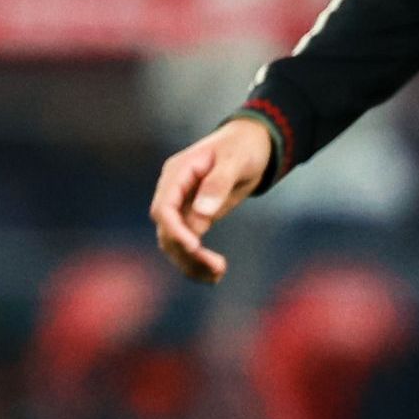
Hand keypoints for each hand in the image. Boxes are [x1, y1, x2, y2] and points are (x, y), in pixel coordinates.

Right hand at [148, 112, 278, 283]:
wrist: (254, 144)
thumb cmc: (244, 146)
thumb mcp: (235, 160)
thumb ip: (218, 184)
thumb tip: (202, 214)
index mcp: (177, 173)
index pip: (164, 208)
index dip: (175, 231)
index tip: (194, 248)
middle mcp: (174, 191)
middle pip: (167, 230)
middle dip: (187, 253)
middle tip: (217, 268)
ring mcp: (182, 205)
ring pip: (174, 242)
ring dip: (191, 262)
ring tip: (218, 275)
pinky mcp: (194, 217)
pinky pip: (188, 243)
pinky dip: (197, 261)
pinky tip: (215, 275)